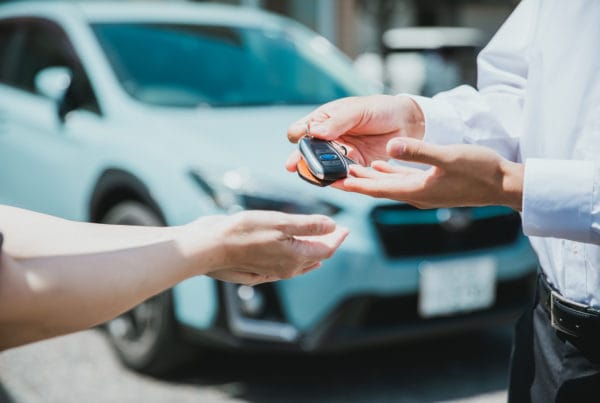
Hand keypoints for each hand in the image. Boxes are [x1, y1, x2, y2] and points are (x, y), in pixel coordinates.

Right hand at [183, 211, 348, 284]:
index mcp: (296, 257)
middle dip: (327, 244)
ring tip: (318, 243)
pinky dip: (295, 259)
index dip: (337, 238)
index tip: (345, 228)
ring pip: (300, 264)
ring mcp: (272, 271)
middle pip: (314, 257)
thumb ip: (309, 225)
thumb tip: (332, 227)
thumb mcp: (281, 223)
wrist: (211, 246)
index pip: (325, 249)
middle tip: (336, 233)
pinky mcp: (258, 269)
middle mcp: (287, 268)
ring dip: (312, 252)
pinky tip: (292, 256)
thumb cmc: (244, 231)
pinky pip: (284, 267)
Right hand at [285, 95, 423, 170]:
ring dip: (318, 171)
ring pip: (322, 166)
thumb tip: (314, 132)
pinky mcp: (354, 166)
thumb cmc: (379, 109)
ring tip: (315, 175)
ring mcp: (339, 153)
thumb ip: (337, 122)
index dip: (299, 136)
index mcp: (323, 120)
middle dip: (301, 159)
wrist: (406, 122)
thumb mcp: (357, 110)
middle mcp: (328, 138)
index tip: (303, 138)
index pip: (300, 130)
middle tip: (295, 166)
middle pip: (307, 152)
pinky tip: (334, 181)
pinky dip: (337, 179)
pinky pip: (341, 175)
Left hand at [333, 138, 523, 210]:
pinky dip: (388, 174)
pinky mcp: (432, 186)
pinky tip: (382, 165)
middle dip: (356, 183)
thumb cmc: (479, 170)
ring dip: (370, 178)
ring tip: (351, 170)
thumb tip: (390, 148)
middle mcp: (416, 195)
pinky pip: (402, 181)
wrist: (504, 184)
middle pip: (378, 189)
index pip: (376, 189)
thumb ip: (418, 152)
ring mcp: (424, 192)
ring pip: (388, 185)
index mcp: (416, 191)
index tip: (333, 183)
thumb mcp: (447, 157)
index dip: (354, 186)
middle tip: (334, 175)